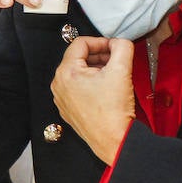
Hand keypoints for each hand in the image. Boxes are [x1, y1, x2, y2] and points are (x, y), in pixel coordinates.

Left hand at [50, 36, 135, 162]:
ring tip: (113, 75)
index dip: (100, 41)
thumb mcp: (122, 70)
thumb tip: (119, 42)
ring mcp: (62, 99)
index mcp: (66, 72)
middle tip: (116, 60)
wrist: (114, 141)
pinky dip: (91, 84)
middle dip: (99, 56)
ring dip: (96, 69)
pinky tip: (106, 90)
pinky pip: (78, 89)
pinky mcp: (69, 110)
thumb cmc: (114, 111)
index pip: (80, 43)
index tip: (114, 47)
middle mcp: (59, 85)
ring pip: (78, 73)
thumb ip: (122, 47)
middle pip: (78, 58)